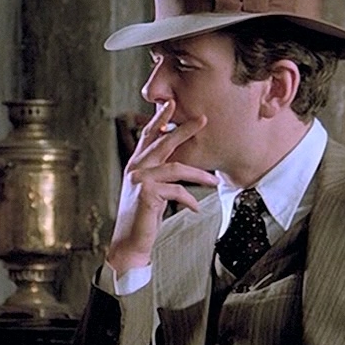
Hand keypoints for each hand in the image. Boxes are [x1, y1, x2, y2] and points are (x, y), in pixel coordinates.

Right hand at [106, 101, 218, 274]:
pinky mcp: (147, 193)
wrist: (130, 242)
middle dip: (184, 129)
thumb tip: (179, 165)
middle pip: (163, 142)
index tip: (171, 103)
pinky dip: (189, 199)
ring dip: (199, 174)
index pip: (149, 136)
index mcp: (136, 165)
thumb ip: (160, 176)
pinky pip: (176, 191)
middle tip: (202, 119)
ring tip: (214, 181)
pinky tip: (196, 208)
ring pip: (176, 167)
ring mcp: (140, 179)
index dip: (160, 119)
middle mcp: (136, 168)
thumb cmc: (143, 217)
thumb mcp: (152, 191)